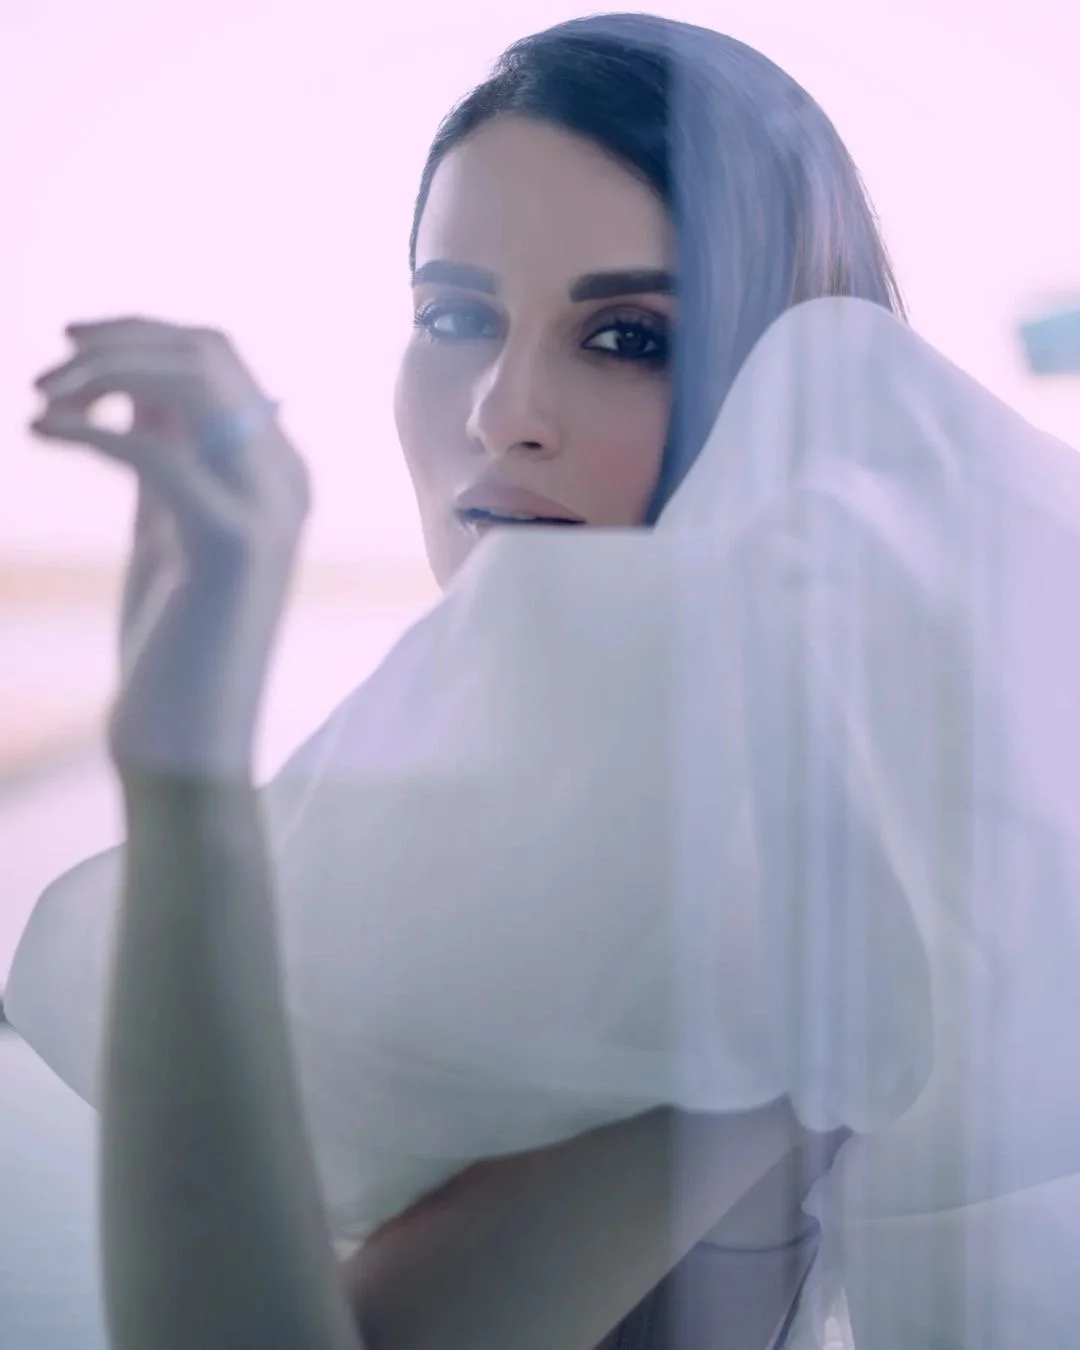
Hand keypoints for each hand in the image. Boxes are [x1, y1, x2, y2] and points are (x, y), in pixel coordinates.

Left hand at [32, 317, 310, 776]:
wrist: (190, 738)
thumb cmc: (174, 641)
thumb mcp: (167, 529)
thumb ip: (168, 457)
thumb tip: (134, 382)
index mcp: (279, 472)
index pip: (220, 358)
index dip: (141, 333)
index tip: (72, 344)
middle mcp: (286, 479)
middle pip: (207, 352)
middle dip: (118, 342)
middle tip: (47, 372)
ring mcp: (266, 508)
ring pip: (187, 380)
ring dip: (98, 374)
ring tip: (38, 400)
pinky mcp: (227, 540)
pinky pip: (149, 443)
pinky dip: (84, 427)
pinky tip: (39, 433)